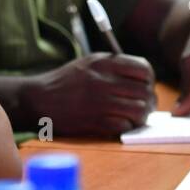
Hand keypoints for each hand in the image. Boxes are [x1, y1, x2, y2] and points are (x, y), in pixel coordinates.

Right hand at [25, 53, 155, 137]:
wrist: (39, 99)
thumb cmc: (66, 82)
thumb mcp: (88, 63)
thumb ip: (114, 65)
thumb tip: (143, 77)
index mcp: (104, 63)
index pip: (143, 69)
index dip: (149, 79)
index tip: (145, 85)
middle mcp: (104, 81)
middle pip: (145, 91)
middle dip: (150, 101)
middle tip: (146, 106)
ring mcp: (100, 102)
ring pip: (139, 110)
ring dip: (141, 116)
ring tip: (135, 116)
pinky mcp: (95, 122)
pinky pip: (125, 126)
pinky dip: (127, 126)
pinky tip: (121, 123)